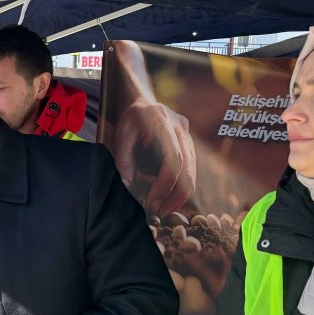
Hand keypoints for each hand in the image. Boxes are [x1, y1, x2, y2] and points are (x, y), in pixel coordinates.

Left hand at [113, 99, 196, 216]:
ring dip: (180, 195)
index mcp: (163, 123)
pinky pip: (190, 169)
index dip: (165, 184)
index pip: (173, 159)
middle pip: (188, 168)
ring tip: (162, 210)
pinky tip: (168, 199)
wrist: (144, 101)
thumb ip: (123, 159)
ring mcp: (189, 136)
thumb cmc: (130, 119)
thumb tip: (127, 186)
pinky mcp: (190, 145)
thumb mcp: (120, 135)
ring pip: (193, 171)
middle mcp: (181, 129)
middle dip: (176, 195)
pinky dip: (181, 187)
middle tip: (159, 213)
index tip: (152, 203)